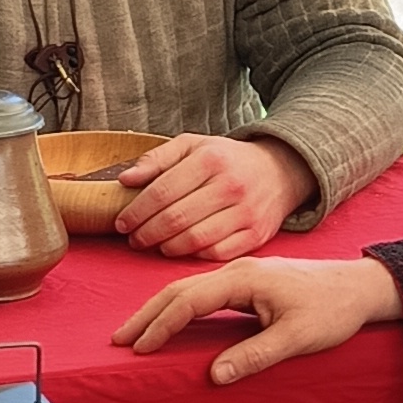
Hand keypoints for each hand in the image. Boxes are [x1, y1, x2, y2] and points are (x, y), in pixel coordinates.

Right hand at [111, 255, 400, 385]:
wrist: (361, 288)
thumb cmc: (333, 311)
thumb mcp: (297, 338)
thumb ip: (255, 356)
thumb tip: (214, 377)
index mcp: (245, 279)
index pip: (189, 301)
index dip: (161, 326)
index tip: (138, 349)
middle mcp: (238, 271)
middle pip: (179, 290)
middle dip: (147, 315)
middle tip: (118, 341)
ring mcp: (242, 274)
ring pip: (189, 289)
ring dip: (159, 310)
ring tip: (135, 333)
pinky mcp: (249, 282)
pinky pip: (203, 292)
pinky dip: (179, 306)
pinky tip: (171, 321)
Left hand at [113, 132, 313, 261]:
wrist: (279, 171)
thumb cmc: (227, 160)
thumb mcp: (193, 146)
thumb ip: (157, 159)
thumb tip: (125, 180)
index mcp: (210, 159)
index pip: (162, 192)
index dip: (136, 212)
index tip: (122, 223)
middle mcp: (230, 185)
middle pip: (175, 219)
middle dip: (146, 233)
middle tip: (134, 239)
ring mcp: (246, 212)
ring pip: (194, 240)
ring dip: (166, 247)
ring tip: (155, 245)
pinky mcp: (257, 235)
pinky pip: (217, 254)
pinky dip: (194, 256)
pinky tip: (182, 250)